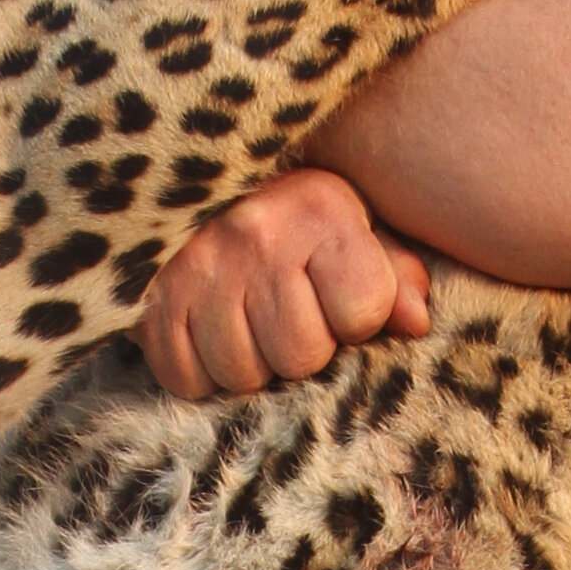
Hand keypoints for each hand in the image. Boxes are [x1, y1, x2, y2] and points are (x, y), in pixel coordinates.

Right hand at [139, 168, 433, 399]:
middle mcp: (257, 236)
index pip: (363, 309)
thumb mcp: (352, 231)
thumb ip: (393, 275)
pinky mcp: (153, 301)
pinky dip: (199, 370)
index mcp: (320, 211)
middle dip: (301, 349)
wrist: (188, 190)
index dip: (356, 320)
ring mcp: (199, 270)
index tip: (337, 298)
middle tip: (286, 315)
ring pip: (242, 375)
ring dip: (249, 363)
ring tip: (246, 322)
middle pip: (301, 356)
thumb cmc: (290, 223)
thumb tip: (417, 322)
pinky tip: (208, 333)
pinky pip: (187, 379)